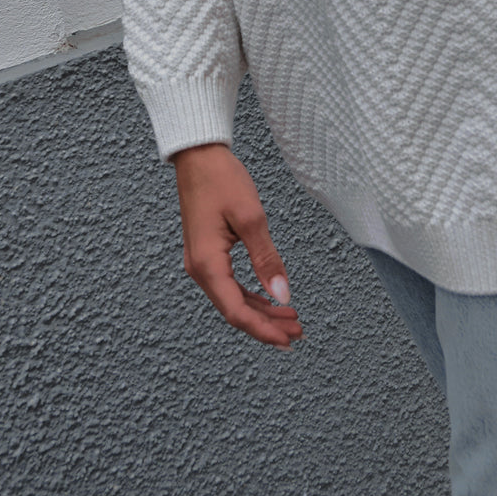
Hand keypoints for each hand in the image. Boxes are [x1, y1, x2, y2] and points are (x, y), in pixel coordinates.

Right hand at [173, 141, 302, 348]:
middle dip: (267, 325)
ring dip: (261, 312)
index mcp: (207, 264)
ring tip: (290, 319)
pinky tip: (269, 299)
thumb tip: (282, 295)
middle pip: (235, 310)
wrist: (198, 156)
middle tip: (298, 333)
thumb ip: (266, 258)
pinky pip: (229, 285)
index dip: (264, 330)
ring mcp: (201, 262)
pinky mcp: (207, 254)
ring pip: (233, 299)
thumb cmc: (220, 179)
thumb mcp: (250, 218)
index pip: (236, 311)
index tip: (288, 339)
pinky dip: (251, 296)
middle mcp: (199, 269)